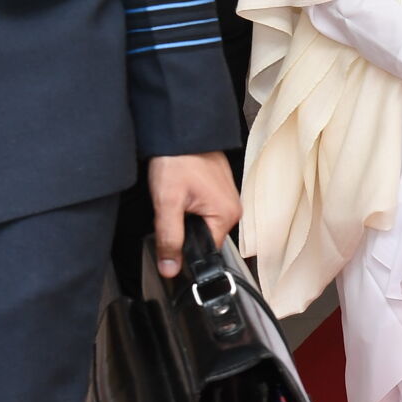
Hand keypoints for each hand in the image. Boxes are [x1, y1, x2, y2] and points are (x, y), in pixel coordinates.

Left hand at [147, 152, 240, 279]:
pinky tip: (180, 195)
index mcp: (226, 215)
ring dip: (185, 220)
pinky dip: (190, 209)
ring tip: (175, 201)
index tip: (169, 244)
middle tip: (169, 213)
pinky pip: (205, 211)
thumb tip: (170, 268)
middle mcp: (233, 209)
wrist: (182, 133)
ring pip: (203, 225)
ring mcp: (227, 199)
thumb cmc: (179, 160)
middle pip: (204, 239)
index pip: (206, 251)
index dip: (184, 252)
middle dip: (183, 233)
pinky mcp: (219, 191)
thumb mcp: (168, 202)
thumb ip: (169, 238)